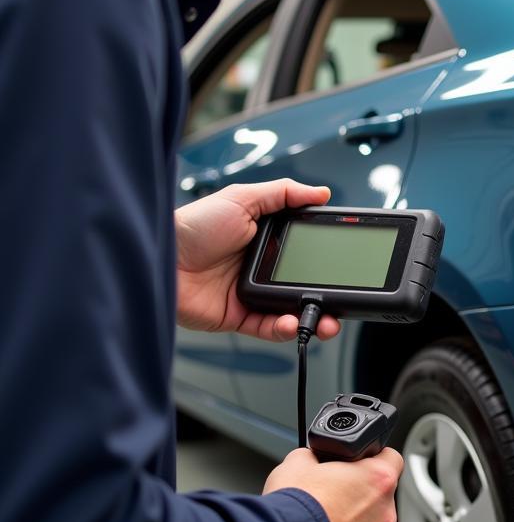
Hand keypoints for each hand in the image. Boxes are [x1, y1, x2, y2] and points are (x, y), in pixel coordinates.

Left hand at [175, 180, 340, 341]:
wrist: (159, 259)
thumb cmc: (192, 226)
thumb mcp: (242, 198)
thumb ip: (284, 193)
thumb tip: (321, 193)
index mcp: (265, 238)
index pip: (306, 250)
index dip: (325, 258)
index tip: (345, 263)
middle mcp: (260, 266)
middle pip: (304, 284)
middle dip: (327, 296)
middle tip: (343, 301)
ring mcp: (250, 293)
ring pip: (291, 310)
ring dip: (312, 316)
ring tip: (326, 320)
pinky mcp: (237, 316)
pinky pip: (268, 327)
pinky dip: (283, 328)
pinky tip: (291, 323)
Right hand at [264, 448, 403, 521]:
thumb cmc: (294, 510)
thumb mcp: (297, 462)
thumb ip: (314, 455)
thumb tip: (312, 457)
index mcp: (378, 480)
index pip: (392, 458)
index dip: (374, 457)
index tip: (359, 461)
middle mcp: (384, 512)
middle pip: (379, 494)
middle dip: (358, 491)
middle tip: (331, 491)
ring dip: (350, 520)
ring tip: (321, 519)